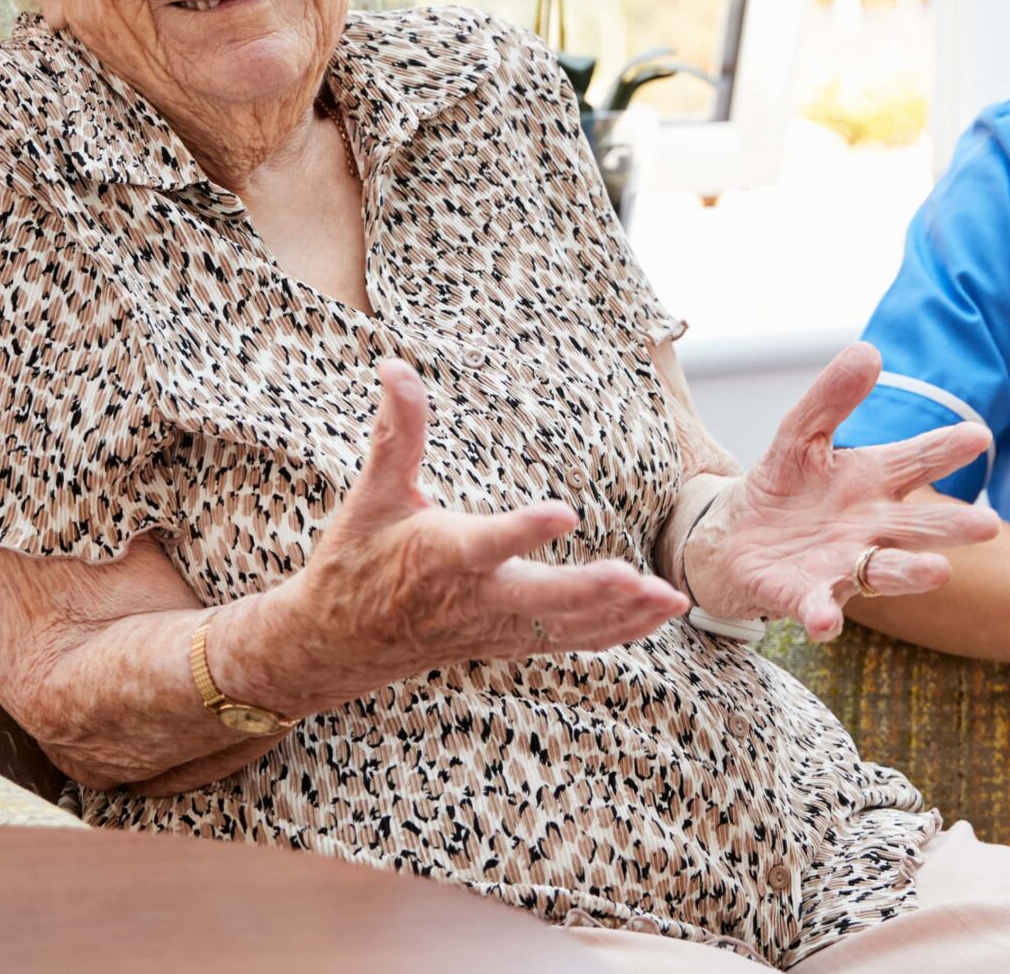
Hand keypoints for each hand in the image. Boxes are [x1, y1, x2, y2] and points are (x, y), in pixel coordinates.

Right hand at [281, 361, 689, 704]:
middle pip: (540, 600)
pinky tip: (657, 616)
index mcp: (439, 557)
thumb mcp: (371, 495)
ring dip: (620, 617)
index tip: (565, 511)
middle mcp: (473, 599)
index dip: (523, 530)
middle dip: (590, 592)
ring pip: (566, 630)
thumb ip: (396, 433)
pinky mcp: (510, 643)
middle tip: (636, 578)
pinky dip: (617, 633)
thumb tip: (395, 366)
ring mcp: (496, 629)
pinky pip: (571, 644)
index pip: (487, 544)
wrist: (338, 643)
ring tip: (671, 598)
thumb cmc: (355, 561)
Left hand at [681, 343, 999, 640]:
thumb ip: (831, 397)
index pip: (917, 462)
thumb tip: (869, 351)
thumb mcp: (799, 432)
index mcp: (873, 481)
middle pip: (917, 527)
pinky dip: (824, 616)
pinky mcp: (805, 596)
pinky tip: (825, 622)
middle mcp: (870, 528)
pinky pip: (818, 608)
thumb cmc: (784, 485)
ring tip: (939, 572)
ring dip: (910, 574)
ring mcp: (842, 565)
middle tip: (988, 526)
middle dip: (951, 527)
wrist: (736, 538)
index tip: (977, 435)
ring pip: (884, 572)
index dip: (945, 450)